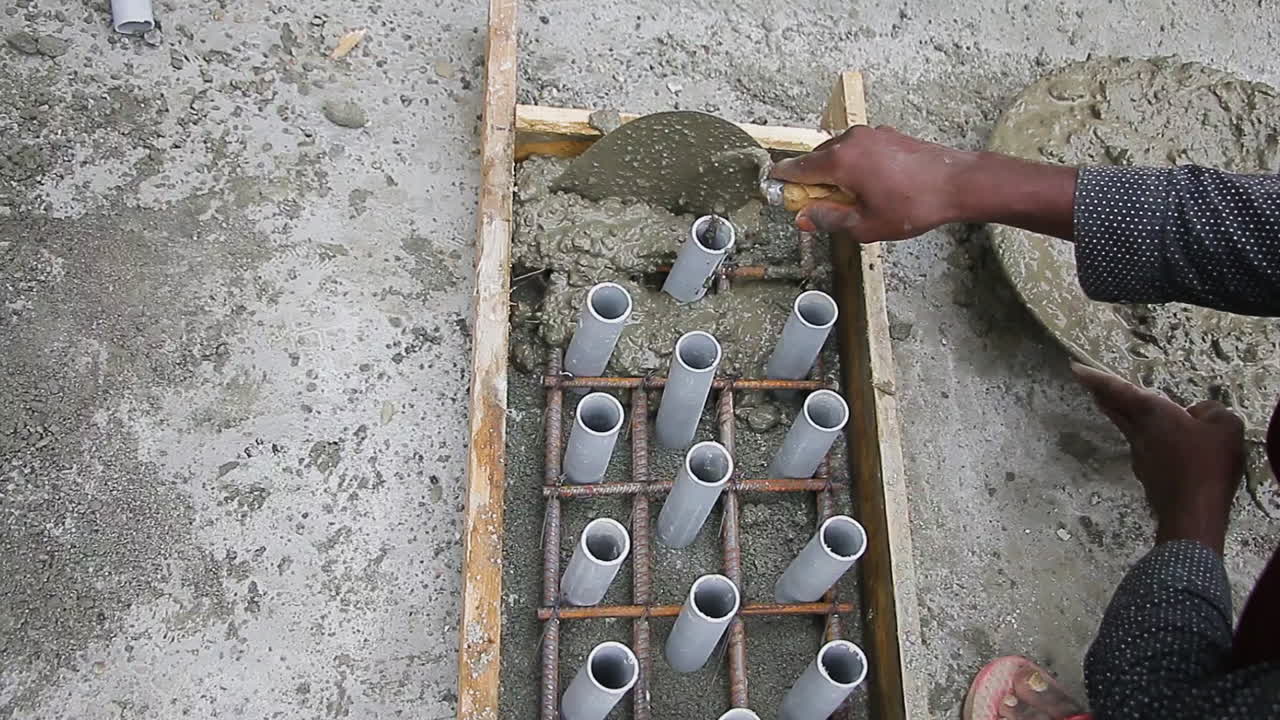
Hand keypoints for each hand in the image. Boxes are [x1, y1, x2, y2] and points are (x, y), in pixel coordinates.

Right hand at [769, 125, 975, 241]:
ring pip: (838, 152)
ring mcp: (871, 134)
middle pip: (817, 159)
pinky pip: (858, 149)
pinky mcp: (887, 135)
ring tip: (845, 199)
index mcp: (840, 160)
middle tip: (812, 204)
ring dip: (833, 172)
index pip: (798, 169)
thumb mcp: (865, 225)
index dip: (783, 180)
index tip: (772, 186)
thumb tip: (803, 218)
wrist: (958, 183)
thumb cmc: (913, 206)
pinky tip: (866, 186)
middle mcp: (851, 140)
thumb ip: (828, 219)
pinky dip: (852, 165)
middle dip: (810, 180)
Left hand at [1072, 362, 1244, 552]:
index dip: (1096, 378)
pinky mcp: (1147, 475)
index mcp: (1152, 413)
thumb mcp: (1225, 426)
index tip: (1074, 368)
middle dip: (1101, 394)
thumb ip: (1211, 411)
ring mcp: (1140, 456)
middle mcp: (1139, 433)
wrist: (1193, 512)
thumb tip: (1197, 412)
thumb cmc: (1207, 464)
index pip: (1118, 390)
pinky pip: (1146, 449)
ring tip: (1129, 409)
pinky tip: (1164, 446)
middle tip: (1089, 384)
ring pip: (1129, 429)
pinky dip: (1149, 440)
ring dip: (1126, 417)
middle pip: (1115, 409)